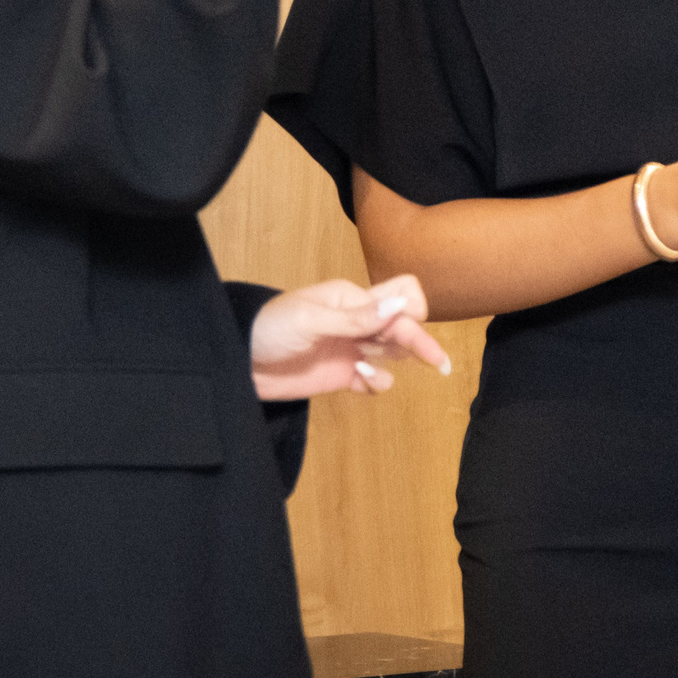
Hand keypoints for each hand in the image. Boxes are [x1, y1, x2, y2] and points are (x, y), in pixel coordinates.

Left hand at [248, 275, 450, 400]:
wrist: (239, 363)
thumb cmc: (270, 329)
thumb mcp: (311, 320)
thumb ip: (356, 317)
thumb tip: (401, 308)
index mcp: (352, 298)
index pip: (400, 295)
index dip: (410, 312)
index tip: (403, 327)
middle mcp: (358, 321)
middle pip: (404, 326)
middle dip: (418, 342)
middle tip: (438, 363)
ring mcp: (352, 348)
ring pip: (394, 352)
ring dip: (392, 361)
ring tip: (363, 368)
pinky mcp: (344, 375)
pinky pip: (375, 379)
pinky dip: (377, 382)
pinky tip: (361, 381)